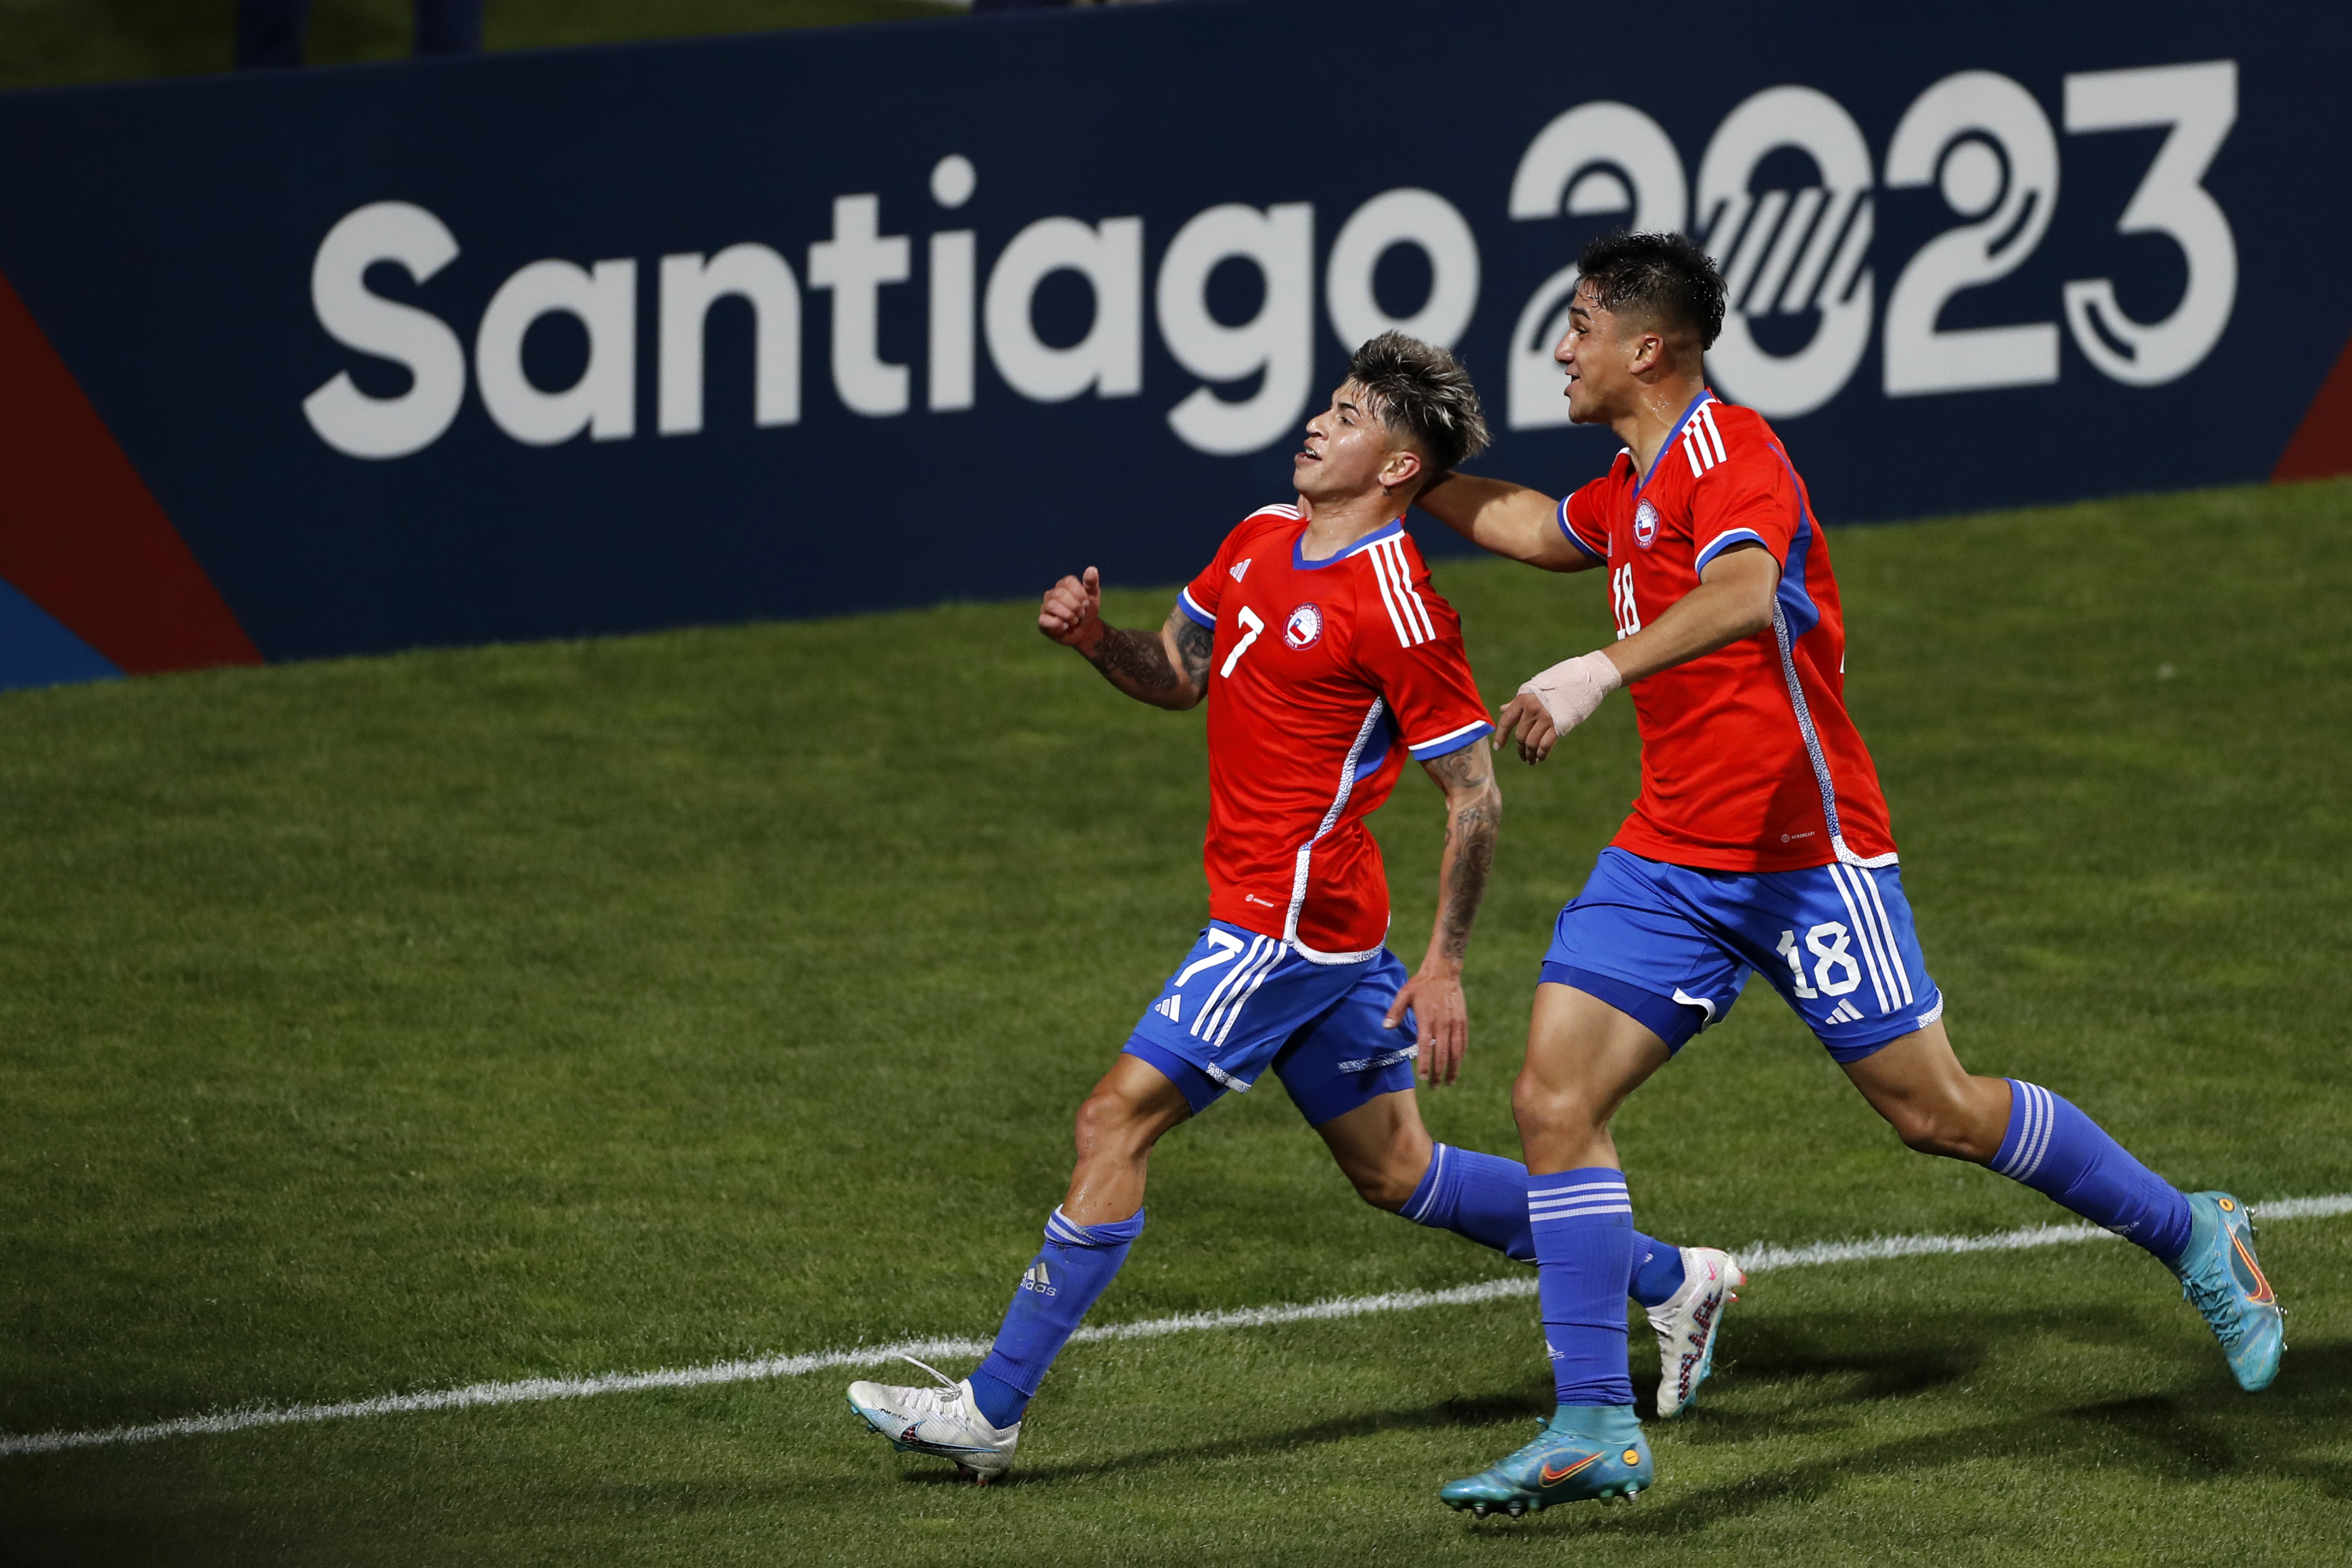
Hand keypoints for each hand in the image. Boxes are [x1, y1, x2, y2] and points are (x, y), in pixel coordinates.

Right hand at [1038, 567, 1104, 651]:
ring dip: (1068, 615)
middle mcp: (1052, 594)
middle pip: (1060, 594)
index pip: (1068, 582)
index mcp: (1064, 585)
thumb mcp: (1093, 596)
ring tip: (1075, 620)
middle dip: (1075, 606)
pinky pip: (1044, 619)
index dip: (1079, 593)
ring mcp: (1046, 607)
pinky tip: (1065, 626)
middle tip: (1081, 613)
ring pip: (1052, 605)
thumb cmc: (1087, 611)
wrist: (1085, 631)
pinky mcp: (1042, 621)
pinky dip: (1057, 623)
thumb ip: (1091, 583)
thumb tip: (1092, 569)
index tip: (1086, 603)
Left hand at [1384, 964, 1466, 1085]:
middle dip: (1439, 1073)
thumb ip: (1395, 1012)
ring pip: (1456, 1051)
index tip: (1423, 1078)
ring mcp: (1455, 1024)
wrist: (1443, 972)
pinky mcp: (1462, 1021)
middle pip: (1442, 1054)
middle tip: (1435, 1087)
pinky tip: (1457, 1064)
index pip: (1426, 1047)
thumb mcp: (1404, 994)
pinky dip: (1461, 1056)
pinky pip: (1463, 1042)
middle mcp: (1443, 1024)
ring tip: (1449, 1082)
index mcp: (1427, 1020)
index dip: (1425, 1064)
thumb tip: (1386, 1027)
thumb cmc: (1420, 985)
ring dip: (1453, 1068)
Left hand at [1500, 649, 1620, 762]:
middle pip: (1520, 736)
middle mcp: (1532, 708)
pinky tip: (1540, 758)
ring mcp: (1546, 717)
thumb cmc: (1559, 682)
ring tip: (1530, 760)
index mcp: (1523, 698)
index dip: (1501, 736)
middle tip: (1522, 756)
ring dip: (1529, 755)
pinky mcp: (1559, 725)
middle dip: (1520, 749)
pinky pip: (1545, 745)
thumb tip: (1503, 709)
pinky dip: (1541, 755)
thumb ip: (1519, 701)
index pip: (1507, 720)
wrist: (1586, 679)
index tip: (1498, 747)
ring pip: (1531, 743)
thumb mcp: (1535, 688)